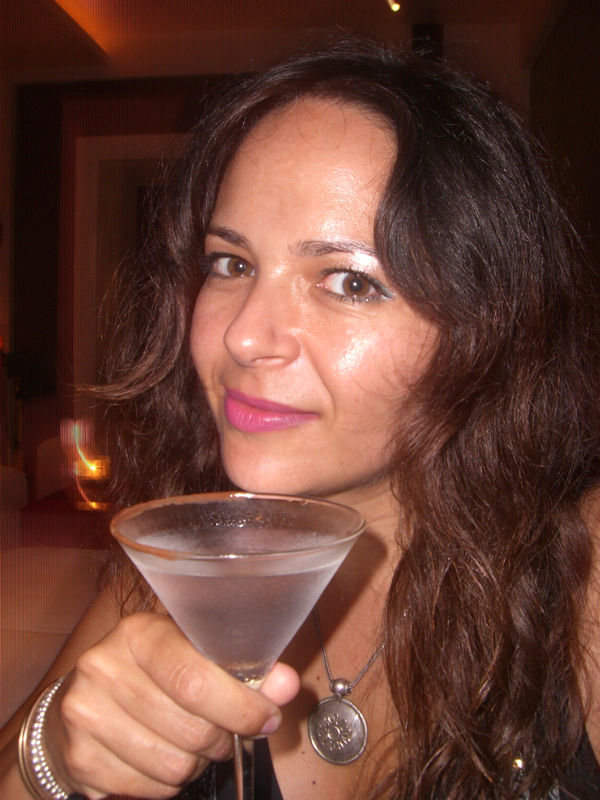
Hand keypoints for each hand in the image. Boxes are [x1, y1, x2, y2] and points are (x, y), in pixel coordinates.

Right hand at [44, 612, 299, 798]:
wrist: (84, 698)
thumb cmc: (153, 671)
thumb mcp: (195, 653)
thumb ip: (243, 668)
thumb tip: (287, 684)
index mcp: (139, 632)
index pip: (196, 680)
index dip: (241, 707)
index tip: (265, 717)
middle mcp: (104, 667)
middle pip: (191, 728)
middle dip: (221, 738)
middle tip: (223, 731)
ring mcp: (85, 714)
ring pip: (174, 766)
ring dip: (197, 763)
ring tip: (190, 741)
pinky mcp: (80, 758)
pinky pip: (150, 790)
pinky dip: (168, 783)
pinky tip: (162, 754)